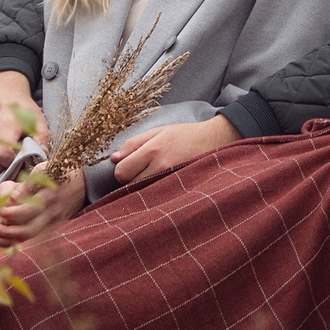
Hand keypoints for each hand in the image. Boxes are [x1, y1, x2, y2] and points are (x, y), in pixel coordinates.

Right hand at [0, 72, 39, 178]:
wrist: (2, 91)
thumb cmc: (22, 109)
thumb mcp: (38, 120)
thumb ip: (42, 139)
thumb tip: (42, 157)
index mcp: (6, 124)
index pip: (1, 153)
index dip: (10, 162)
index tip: (18, 159)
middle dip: (0, 170)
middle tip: (9, 164)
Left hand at [0, 169, 85, 244]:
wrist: (85, 182)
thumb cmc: (60, 171)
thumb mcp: (44, 170)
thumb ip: (27, 184)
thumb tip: (11, 199)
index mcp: (50, 196)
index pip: (28, 209)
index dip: (11, 212)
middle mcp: (53, 212)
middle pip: (29, 229)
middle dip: (7, 230)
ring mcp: (55, 222)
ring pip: (31, 237)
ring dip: (10, 238)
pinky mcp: (56, 227)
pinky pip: (36, 238)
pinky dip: (18, 240)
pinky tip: (4, 240)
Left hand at [111, 116, 240, 187]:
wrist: (216, 140)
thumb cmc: (185, 135)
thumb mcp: (158, 131)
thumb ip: (134, 143)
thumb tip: (113, 158)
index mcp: (153, 150)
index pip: (121, 172)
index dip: (122, 170)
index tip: (130, 166)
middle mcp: (161, 167)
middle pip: (129, 186)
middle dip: (131, 181)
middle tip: (143, 173)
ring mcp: (171, 181)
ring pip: (142, 195)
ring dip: (143, 189)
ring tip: (153, 179)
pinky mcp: (179, 190)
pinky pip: (158, 198)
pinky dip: (155, 194)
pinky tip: (162, 186)